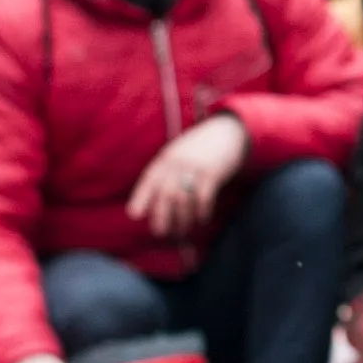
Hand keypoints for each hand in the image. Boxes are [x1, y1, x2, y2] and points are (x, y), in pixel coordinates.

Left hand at [127, 113, 251, 240]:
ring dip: (182, 217)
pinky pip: (204, 196)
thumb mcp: (179, 153)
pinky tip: (201, 219)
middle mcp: (178, 161)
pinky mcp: (213, 172)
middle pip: (165, 192)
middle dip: (161, 214)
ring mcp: (196, 166)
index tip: (134, 215)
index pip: (150, 178)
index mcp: (167, 157)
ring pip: (183, 197)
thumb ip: (167, 172)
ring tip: (182, 230)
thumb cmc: (200, 148)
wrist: (228, 130)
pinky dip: (201, 210)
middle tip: (160, 232)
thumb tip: (154, 202)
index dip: (141, 197)